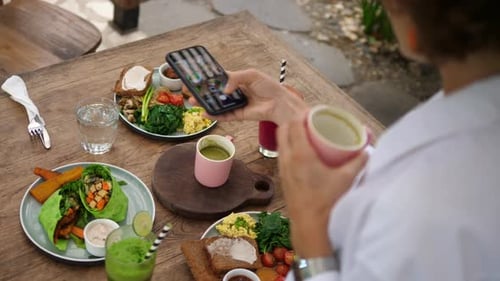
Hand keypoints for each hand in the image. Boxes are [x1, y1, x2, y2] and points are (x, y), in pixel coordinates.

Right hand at [187, 69, 306, 124]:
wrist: (280, 102)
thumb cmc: (269, 86)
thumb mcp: (251, 75)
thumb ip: (235, 78)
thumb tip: (224, 90)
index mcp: (237, 81)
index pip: (218, 80)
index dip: (207, 80)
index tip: (195, 79)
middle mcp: (234, 93)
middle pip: (214, 93)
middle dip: (201, 93)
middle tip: (189, 91)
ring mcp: (235, 105)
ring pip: (217, 105)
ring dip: (204, 104)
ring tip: (193, 102)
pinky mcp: (238, 115)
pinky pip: (223, 116)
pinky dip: (214, 115)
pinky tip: (205, 113)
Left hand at [277, 116, 368, 257]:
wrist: (311, 226)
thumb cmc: (328, 202)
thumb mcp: (347, 179)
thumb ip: (359, 162)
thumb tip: (368, 150)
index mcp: (301, 155)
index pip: (294, 124)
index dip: (301, 114)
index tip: (312, 112)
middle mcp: (288, 159)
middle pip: (283, 130)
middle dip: (294, 121)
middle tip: (309, 121)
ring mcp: (283, 169)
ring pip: (281, 142)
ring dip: (289, 134)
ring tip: (305, 134)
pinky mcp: (283, 178)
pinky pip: (282, 155)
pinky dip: (288, 147)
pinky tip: (301, 152)